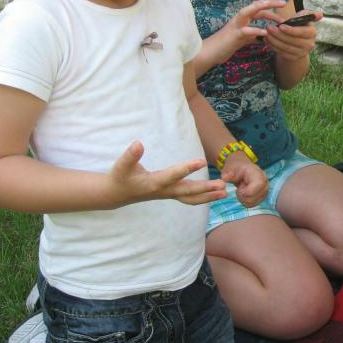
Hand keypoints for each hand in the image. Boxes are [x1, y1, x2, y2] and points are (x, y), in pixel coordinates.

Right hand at [108, 141, 226, 206]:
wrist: (117, 194)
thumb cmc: (120, 177)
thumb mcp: (121, 166)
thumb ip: (130, 156)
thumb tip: (138, 143)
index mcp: (154, 183)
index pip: (173, 175)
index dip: (186, 168)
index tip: (201, 160)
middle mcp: (164, 191)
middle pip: (188, 191)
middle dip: (205, 188)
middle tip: (222, 184)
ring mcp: (168, 194)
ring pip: (191, 198)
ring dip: (208, 196)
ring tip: (225, 193)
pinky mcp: (171, 194)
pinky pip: (190, 199)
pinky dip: (203, 197)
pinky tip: (215, 194)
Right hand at [208, 0, 287, 64]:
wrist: (211, 52)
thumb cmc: (227, 45)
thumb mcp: (244, 39)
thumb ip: (255, 36)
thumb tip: (267, 37)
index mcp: (243, 19)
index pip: (258, 9)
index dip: (270, 6)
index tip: (283, 5)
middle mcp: (239, 18)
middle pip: (255, 6)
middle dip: (270, 4)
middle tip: (284, 3)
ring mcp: (236, 25)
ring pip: (248, 12)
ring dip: (262, 10)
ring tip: (274, 10)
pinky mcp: (233, 35)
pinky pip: (245, 30)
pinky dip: (255, 30)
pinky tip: (265, 31)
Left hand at [221, 152, 268, 207]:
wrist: (242, 169)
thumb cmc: (236, 168)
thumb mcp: (230, 168)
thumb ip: (227, 174)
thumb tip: (224, 178)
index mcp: (258, 174)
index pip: (258, 185)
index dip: (246, 191)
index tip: (238, 188)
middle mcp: (265, 182)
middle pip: (254, 197)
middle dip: (242, 196)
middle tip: (239, 188)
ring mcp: (265, 190)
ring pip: (252, 203)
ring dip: (243, 199)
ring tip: (242, 190)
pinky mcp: (263, 197)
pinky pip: (252, 205)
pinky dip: (245, 202)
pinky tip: (244, 194)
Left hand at [264, 11, 322, 61]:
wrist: (296, 42)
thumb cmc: (297, 26)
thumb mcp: (302, 18)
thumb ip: (306, 14)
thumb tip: (320, 14)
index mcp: (312, 32)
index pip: (302, 32)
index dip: (291, 30)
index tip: (281, 26)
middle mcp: (310, 44)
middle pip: (293, 41)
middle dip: (279, 34)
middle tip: (269, 28)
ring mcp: (302, 52)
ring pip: (286, 47)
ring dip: (274, 40)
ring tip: (266, 34)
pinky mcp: (294, 58)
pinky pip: (282, 53)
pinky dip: (273, 47)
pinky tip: (267, 41)